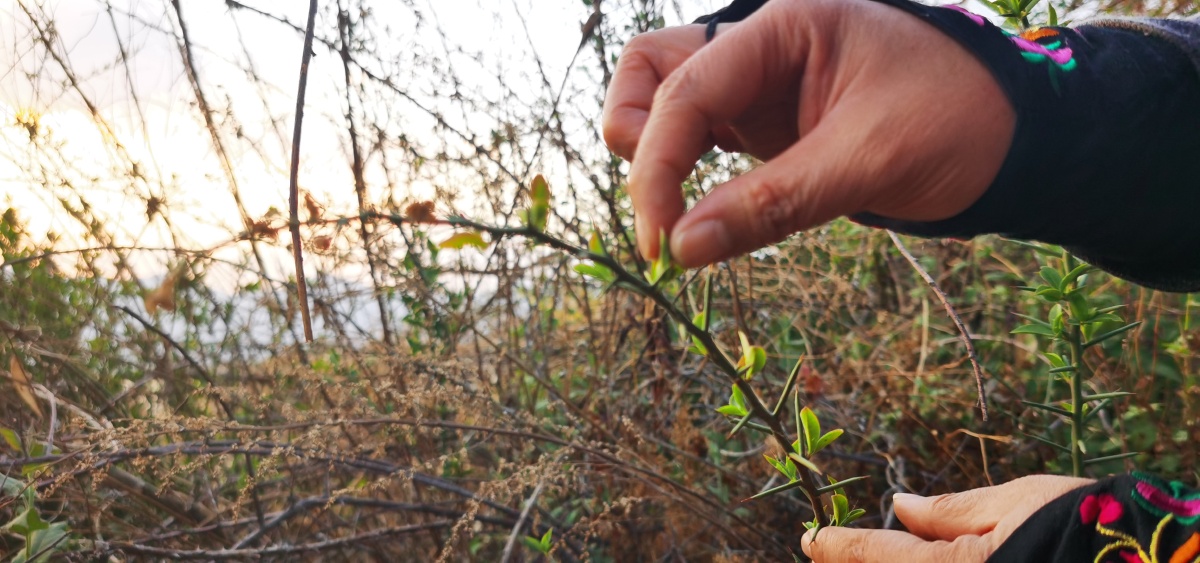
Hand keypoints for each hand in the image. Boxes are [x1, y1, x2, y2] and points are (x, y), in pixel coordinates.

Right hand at [602, 0, 1014, 265]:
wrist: (1012, 136)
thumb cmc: (957, 122)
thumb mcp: (870, 159)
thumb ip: (773, 203)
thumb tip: (683, 249)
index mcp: (785, 26)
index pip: (686, 88)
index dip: (658, 165)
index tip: (661, 242)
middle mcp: (760, 47)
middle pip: (652, 75)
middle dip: (644, 147)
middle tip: (664, 226)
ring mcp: (757, 85)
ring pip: (664, 104)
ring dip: (654, 156)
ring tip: (676, 220)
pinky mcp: (763, 123)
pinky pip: (699, 139)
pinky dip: (684, 175)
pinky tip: (700, 218)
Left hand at [800, 475, 1092, 561]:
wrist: (1148, 557)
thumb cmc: (1081, 521)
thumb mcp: (1012, 503)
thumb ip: (948, 513)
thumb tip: (898, 506)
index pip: (872, 556)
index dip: (834, 546)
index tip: (811, 538)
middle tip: (831, 551)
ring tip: (868, 555)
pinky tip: (927, 556)